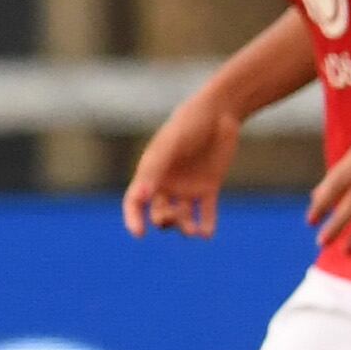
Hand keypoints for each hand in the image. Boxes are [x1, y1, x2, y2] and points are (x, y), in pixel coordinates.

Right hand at [122, 97, 240, 237]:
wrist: (217, 115)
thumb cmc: (187, 127)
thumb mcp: (169, 147)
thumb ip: (154, 170)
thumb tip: (139, 197)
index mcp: (150, 174)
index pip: (134, 202)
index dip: (133, 219)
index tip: (139, 234)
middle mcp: (166, 184)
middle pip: (159, 214)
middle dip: (165, 221)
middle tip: (177, 216)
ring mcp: (187, 187)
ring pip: (181, 217)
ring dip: (185, 228)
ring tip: (193, 232)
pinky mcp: (208, 187)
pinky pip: (205, 212)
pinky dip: (205, 225)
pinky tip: (206, 234)